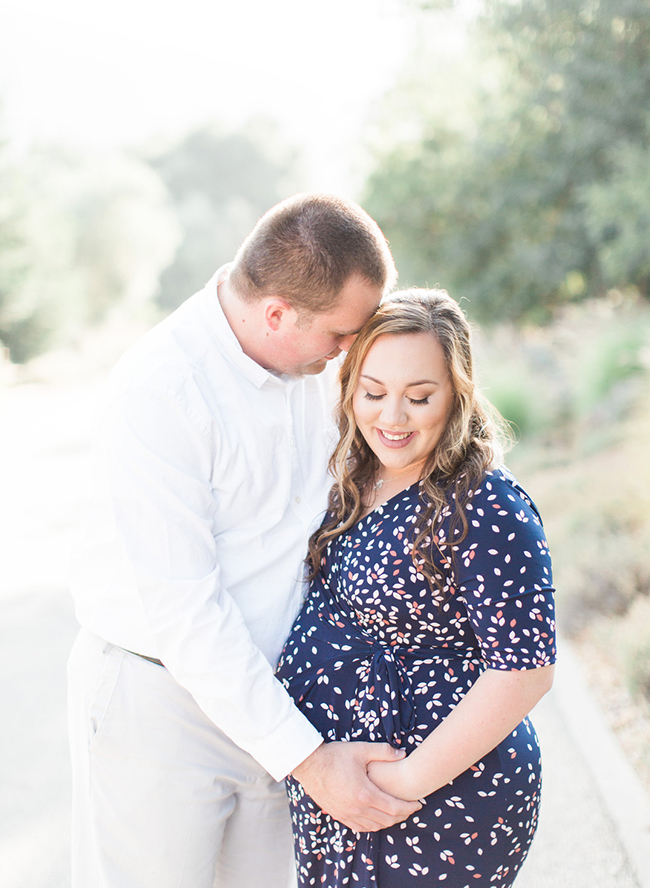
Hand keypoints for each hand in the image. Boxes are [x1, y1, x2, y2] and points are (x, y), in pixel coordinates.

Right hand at [291, 741, 420, 832]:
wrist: (309, 765)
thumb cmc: (335, 755)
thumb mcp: (361, 749)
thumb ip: (384, 752)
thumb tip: (402, 754)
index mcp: (365, 793)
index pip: (394, 807)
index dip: (409, 808)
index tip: (419, 804)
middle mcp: (357, 808)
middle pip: (387, 820)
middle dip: (403, 816)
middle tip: (411, 809)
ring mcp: (347, 814)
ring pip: (374, 826)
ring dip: (388, 822)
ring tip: (397, 814)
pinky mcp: (338, 815)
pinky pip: (360, 827)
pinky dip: (372, 826)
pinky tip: (376, 819)